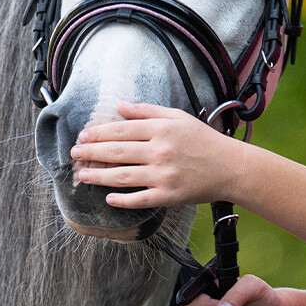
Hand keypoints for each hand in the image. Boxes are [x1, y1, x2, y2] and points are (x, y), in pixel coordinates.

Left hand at [69, 101, 245, 207]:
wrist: (231, 168)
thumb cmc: (204, 141)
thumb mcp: (178, 117)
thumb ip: (147, 111)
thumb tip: (119, 106)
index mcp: (161, 130)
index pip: (121, 130)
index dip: (98, 133)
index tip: (83, 136)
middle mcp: (160, 151)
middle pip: (116, 152)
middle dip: (91, 153)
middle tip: (74, 154)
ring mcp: (164, 176)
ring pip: (122, 176)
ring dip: (98, 176)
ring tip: (83, 175)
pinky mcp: (169, 196)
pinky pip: (139, 199)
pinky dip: (122, 199)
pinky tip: (108, 198)